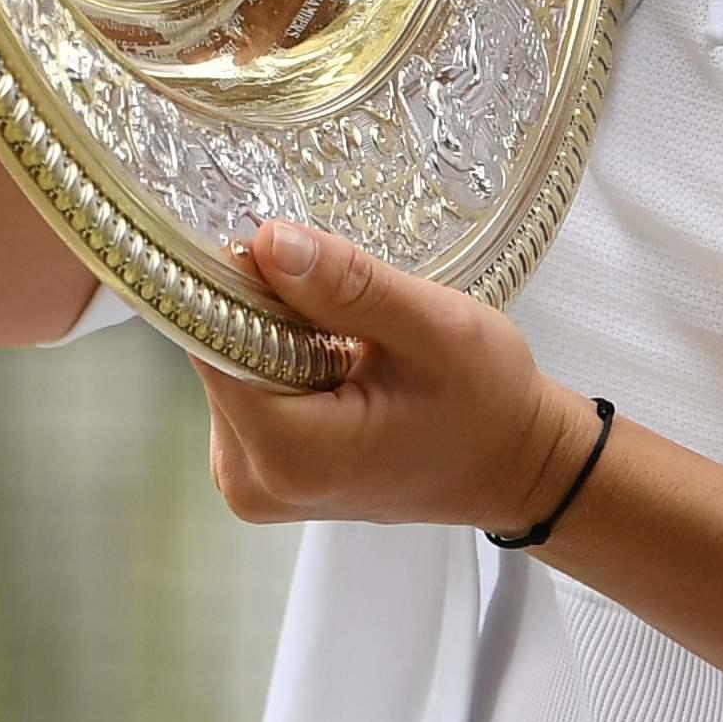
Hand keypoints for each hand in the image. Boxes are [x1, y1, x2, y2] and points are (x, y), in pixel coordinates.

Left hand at [196, 219, 603, 535]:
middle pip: (216, 352)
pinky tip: (338, 362)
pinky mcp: (258, 469)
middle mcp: (251, 479)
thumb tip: (266, 241)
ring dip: (277, 334)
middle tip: (344, 305)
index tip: (284, 252)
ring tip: (352, 341)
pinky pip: (244, 388)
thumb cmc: (487, 405)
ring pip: (227, 365)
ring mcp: (250, 480)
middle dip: (268, 310)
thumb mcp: (434, 327)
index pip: (211, 340)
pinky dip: (281, 360)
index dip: (239, 283)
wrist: (510, 465)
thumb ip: (347, 285)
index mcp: (290, 452)